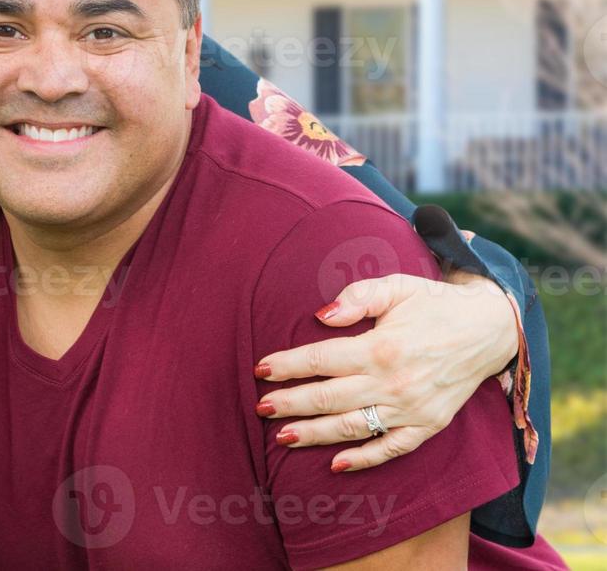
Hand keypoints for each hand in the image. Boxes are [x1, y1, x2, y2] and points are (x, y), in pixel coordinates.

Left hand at [255, 272, 518, 471]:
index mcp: (381, 347)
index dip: (287, 366)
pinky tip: (335, 464)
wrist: (490, 330)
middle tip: (260, 408)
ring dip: (314, 434)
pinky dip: (364, 459)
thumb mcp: (397, 286)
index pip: (321, 359)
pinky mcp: (428, 426)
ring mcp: (412, 409)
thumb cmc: (433, 304)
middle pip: (329, 398)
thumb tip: (322, 315)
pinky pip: (392, 449)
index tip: (261, 370)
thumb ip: (357, 296)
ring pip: (352, 427)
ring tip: (282, 437)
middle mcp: (393, 383)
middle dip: (290, 404)